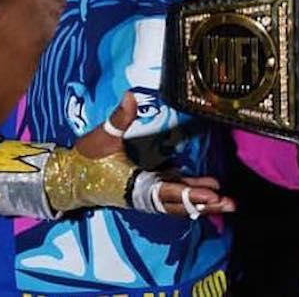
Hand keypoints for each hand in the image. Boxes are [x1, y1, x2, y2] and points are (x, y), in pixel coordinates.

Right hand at [75, 93, 233, 215]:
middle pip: (179, 203)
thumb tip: (130, 95)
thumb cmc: (86, 157)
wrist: (68, 177)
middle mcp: (143, 194)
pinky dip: (191, 194)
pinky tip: (211, 190)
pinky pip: (173, 195)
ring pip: (179, 202)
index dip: (188, 192)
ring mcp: (146, 193)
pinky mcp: (147, 188)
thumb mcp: (102, 137)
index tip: (210, 194)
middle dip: (204, 203)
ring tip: (227, 202)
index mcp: (134, 185)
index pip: (165, 191)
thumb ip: (118, 117)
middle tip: (229, 203)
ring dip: (201, 202)